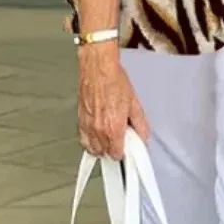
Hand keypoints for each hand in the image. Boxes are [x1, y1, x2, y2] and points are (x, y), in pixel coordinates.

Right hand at [77, 44, 149, 159]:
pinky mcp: (80, 120)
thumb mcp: (134, 103)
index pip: (117, 154)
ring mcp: (87, 126)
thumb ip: (140, 124)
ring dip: (101, 147)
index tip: (127, 147)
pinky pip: (83, 140)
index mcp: (114, 129)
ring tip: (109, 138)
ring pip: (93, 149)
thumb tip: (143, 135)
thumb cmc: (114, 81)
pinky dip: (90, 142)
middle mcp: (99, 131)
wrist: (98, 68)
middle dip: (113, 149)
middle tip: (120, 139)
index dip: (124, 152)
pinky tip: (96, 136)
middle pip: (105, 153)